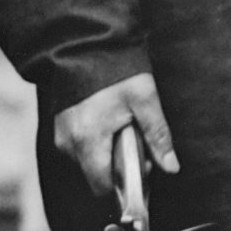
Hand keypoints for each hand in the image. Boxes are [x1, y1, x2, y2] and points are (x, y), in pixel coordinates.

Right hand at [54, 73, 177, 199]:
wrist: (86, 44)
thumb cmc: (116, 71)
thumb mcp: (144, 101)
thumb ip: (158, 137)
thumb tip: (171, 167)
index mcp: (88, 140)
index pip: (102, 185)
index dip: (125, 184)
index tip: (142, 167)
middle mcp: (69, 142)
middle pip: (95, 174)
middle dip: (118, 167)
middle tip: (135, 141)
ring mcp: (61, 134)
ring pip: (88, 161)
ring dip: (107, 153)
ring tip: (122, 126)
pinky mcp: (60, 126)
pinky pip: (80, 147)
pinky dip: (96, 142)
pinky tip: (108, 122)